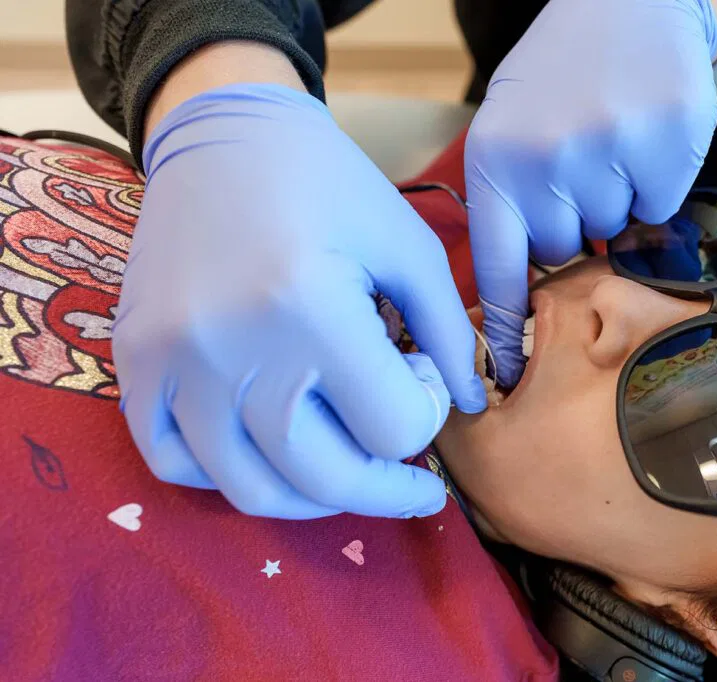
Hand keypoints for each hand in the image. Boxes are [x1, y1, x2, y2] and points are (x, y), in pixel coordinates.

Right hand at [117, 46, 485, 518]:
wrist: (221, 135)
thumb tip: (464, 406)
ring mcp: (174, 364)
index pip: (392, 427)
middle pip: (325, 476)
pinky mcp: (135, 364)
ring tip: (348, 474)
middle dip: (386, 490)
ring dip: (314, 498)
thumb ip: (448, 332)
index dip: (424, 417)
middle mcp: (234, 348)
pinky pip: (174, 461)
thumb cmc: (329, 184)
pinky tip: (268, 452)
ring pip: (250, 488)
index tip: (421, 382)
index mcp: (311, 307)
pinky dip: (229, 475)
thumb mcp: (408, 243)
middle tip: (415, 484)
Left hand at [466, 0, 716, 386]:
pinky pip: (664, 205)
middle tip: (577, 166)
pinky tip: (646, 137)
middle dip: (573, 223)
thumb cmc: (560, 76)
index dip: (504, 327)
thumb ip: (514, 203)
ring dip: (618, 200)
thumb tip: (530, 289)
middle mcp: (547, 159)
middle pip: (566, 251)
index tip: (499, 379)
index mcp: (496, 161)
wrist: (625, 2)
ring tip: (609, 140)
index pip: (498, 267)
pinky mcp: (668, 142)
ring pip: (619, 230)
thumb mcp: (509, 131)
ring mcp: (610, 150)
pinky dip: (660, 183)